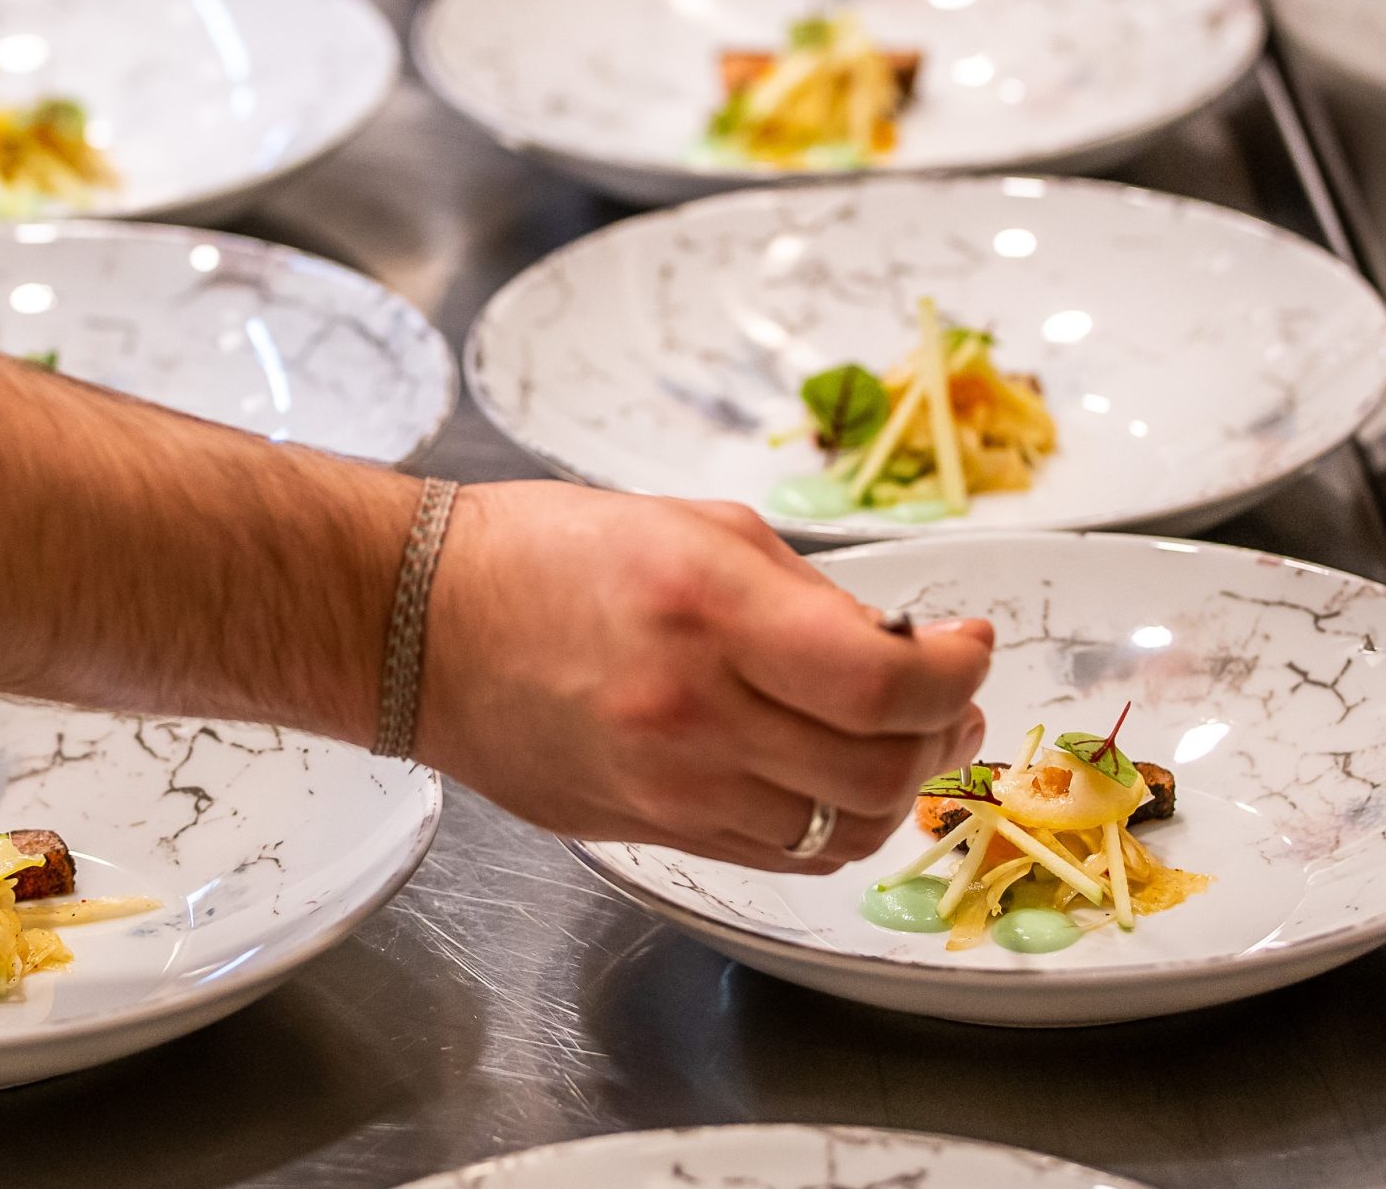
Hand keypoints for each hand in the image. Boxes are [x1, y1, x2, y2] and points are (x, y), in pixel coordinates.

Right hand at [417, 481, 991, 873]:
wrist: (419, 626)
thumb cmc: (544, 554)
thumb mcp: (695, 529)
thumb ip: (806, 594)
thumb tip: (899, 646)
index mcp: (710, 612)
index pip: (887, 683)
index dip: (957, 673)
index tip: (966, 645)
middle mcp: (695, 714)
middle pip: (880, 771)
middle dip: (941, 734)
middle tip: (948, 698)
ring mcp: (671, 787)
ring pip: (842, 833)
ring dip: (893, 788)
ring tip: (899, 741)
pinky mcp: (651, 832)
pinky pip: (782, 857)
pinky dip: (829, 825)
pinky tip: (829, 778)